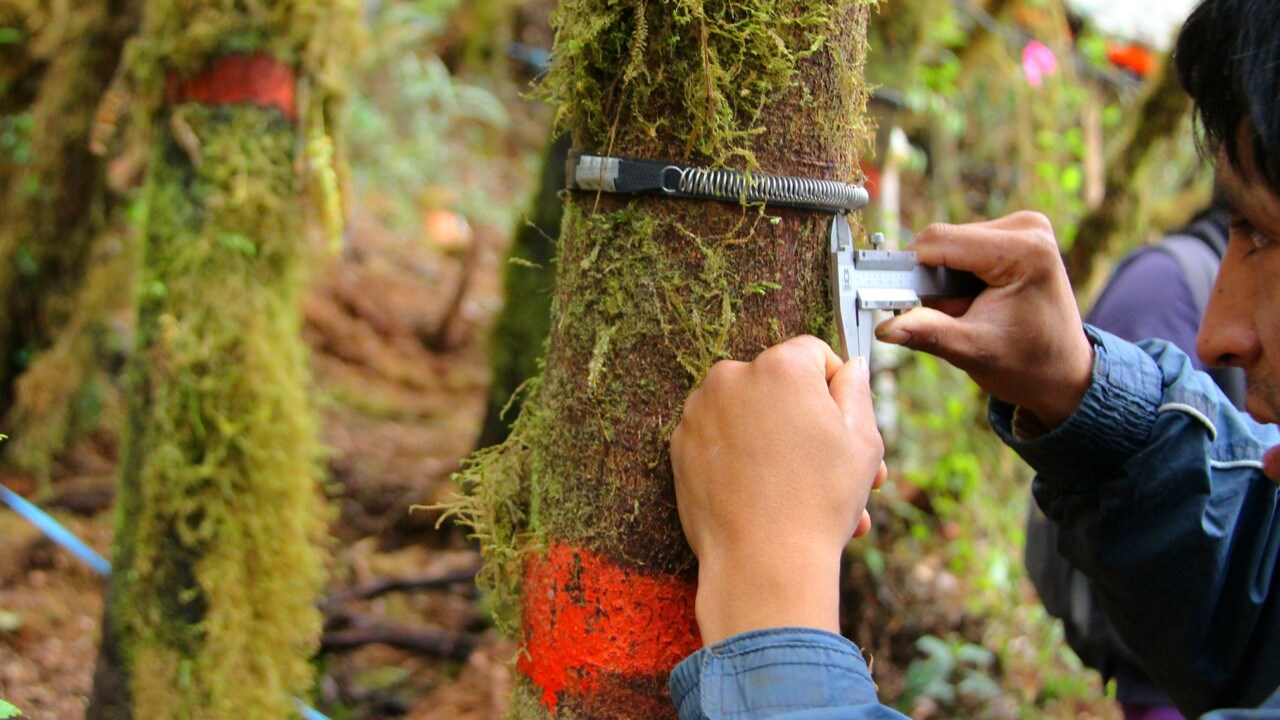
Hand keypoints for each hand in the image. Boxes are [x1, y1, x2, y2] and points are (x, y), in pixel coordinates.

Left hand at [670, 335, 885, 644]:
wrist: (762, 563)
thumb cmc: (819, 501)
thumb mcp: (862, 441)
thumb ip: (856, 391)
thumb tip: (852, 366)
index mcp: (780, 366)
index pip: (812, 353)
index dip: (834, 388)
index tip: (841, 424)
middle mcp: (732, 377)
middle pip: (778, 386)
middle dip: (807, 420)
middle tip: (835, 468)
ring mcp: (699, 412)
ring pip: (748, 414)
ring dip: (776, 442)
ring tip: (806, 492)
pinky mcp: (679, 445)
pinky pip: (720, 439)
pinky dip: (741, 458)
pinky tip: (767, 495)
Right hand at [875, 212, 1093, 428]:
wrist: (1062, 373)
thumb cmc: (1028, 365)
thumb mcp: (974, 351)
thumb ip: (930, 333)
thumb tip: (886, 328)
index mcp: (1025, 250)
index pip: (942, 241)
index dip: (907, 267)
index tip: (884, 294)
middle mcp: (1027, 228)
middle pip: (944, 241)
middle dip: (930, 279)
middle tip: (944, 316)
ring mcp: (1023, 227)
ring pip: (948, 243)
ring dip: (942, 279)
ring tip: (964, 311)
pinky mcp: (1014, 234)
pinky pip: (961, 247)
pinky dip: (954, 274)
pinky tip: (971, 299)